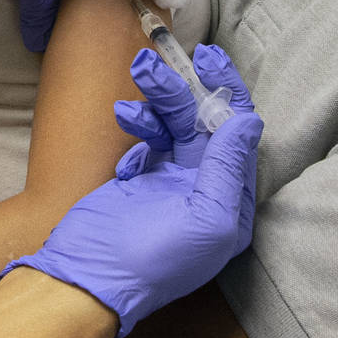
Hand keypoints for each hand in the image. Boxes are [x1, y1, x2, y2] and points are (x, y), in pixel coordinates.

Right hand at [10, 44, 262, 337]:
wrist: (89, 278)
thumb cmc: (154, 260)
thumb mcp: (206, 219)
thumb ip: (227, 166)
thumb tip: (249, 120)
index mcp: (229, 202)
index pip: (238, 133)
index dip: (228, 92)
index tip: (210, 59)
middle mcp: (204, 187)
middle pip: (202, 121)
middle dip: (183, 88)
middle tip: (163, 58)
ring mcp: (170, 181)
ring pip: (172, 122)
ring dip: (156, 97)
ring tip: (139, 71)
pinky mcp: (140, 177)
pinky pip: (146, 137)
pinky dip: (138, 127)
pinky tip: (127, 138)